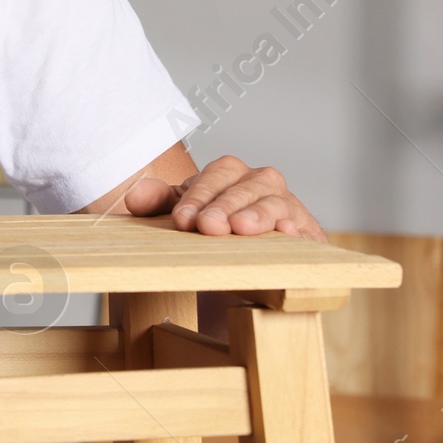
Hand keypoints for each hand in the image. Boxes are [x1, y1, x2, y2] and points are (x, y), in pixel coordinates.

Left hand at [122, 154, 325, 240]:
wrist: (245, 267)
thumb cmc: (212, 234)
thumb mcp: (182, 217)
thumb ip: (159, 204)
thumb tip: (134, 196)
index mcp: (229, 175)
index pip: (215, 176)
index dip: (198, 196)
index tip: (182, 219)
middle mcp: (260, 184)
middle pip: (245, 186)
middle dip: (225, 206)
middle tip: (208, 226)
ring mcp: (287, 206)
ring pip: (275, 202)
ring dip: (258, 214)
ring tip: (242, 228)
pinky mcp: (307, 233)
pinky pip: (306, 228)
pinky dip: (298, 231)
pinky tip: (288, 234)